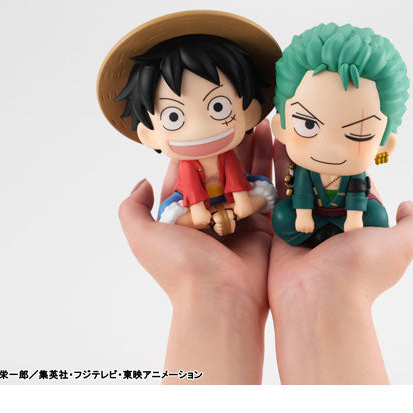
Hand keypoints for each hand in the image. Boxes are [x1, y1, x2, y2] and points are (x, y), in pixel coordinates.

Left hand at [118, 120, 273, 383]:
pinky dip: (276, 167)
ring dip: (255, 149)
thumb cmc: (180, 267)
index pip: (190, 173)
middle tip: (241, 115)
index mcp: (185, 215)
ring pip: (248, 175)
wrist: (221, 297)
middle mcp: (213, 214)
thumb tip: (140, 183)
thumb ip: (132, 209)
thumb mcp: (142, 236)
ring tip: (263, 120)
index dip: (198, 148)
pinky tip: (280, 143)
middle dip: (232, 144)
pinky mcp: (267, 224)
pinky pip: (271, 189)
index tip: (207, 122)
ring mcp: (241, 218)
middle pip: (223, 170)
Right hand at [269, 139, 412, 383]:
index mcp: (360, 226)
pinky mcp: (280, 228)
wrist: (318, 297)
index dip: (350, 164)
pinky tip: (268, 150)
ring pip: (299, 186)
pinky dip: (273, 176)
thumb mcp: (400, 245)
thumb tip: (410, 205)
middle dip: (316, 159)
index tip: (339, 138)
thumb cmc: (361, 270)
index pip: (356, 187)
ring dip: (293, 161)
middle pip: (324, 183)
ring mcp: (305, 226)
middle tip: (307, 129)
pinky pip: (277, 198)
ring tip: (285, 131)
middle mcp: (333, 224)